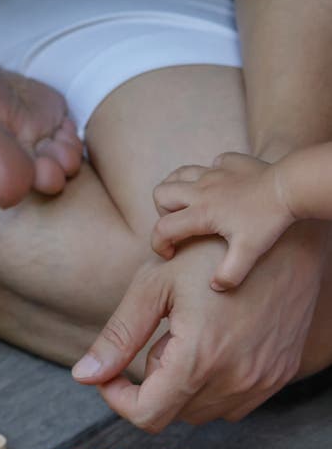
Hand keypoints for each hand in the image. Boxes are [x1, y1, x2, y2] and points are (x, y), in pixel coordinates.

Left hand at [71, 224, 326, 429]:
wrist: (283, 237)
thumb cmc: (213, 251)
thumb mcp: (154, 285)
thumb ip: (118, 336)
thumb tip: (83, 377)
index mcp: (199, 359)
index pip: (146, 415)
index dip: (119, 399)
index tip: (112, 375)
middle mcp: (234, 379)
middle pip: (172, 413)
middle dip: (154, 383)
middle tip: (164, 334)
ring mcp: (261, 381)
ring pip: (202, 411)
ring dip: (184, 385)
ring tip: (193, 334)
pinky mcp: (278, 376)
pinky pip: (233, 403)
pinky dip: (214, 386)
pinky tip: (217, 344)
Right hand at [151, 153, 292, 289]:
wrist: (290, 186)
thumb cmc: (268, 219)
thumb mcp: (249, 252)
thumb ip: (230, 274)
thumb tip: (215, 286)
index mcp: (201, 212)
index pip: (162, 228)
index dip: (158, 245)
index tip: (170, 255)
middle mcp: (201, 190)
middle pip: (161, 194)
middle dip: (163, 213)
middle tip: (181, 226)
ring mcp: (214, 172)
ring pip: (178, 174)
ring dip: (177, 189)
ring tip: (189, 205)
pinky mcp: (229, 162)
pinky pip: (209, 165)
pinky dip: (208, 175)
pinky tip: (221, 188)